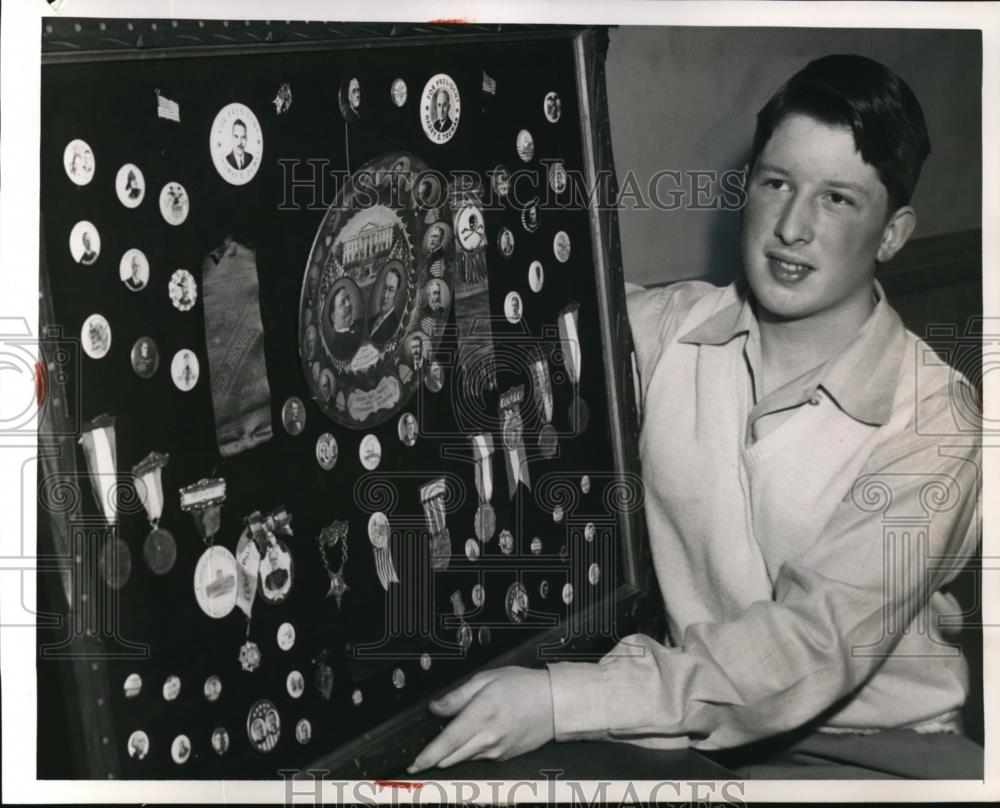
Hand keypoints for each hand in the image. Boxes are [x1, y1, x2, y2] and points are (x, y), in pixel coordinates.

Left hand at [407, 666, 553, 772]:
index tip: (414, 763)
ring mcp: (497, 750)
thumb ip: (458, 695)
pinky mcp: (503, 757)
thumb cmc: (523, 687)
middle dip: (434, 758)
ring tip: (452, 738)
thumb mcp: (487, 678)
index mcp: (482, 715)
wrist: (555, 703)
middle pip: (451, 757)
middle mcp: (489, 737)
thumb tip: (436, 708)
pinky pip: (479, 757)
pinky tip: (476, 735)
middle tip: (421, 755)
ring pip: (463, 759)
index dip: (428, 755)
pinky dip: (469, 750)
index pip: (448, 741)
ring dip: (451, 754)